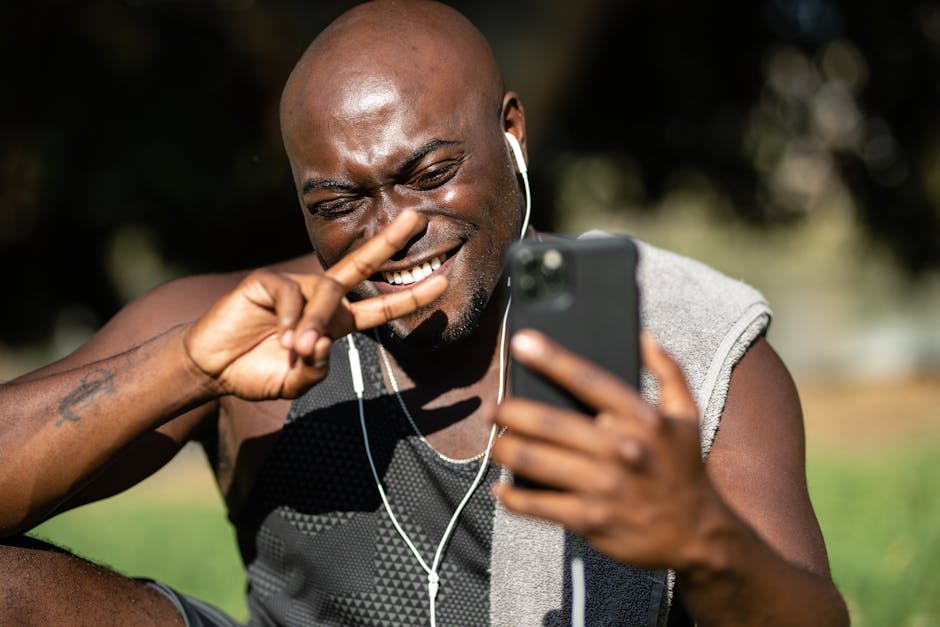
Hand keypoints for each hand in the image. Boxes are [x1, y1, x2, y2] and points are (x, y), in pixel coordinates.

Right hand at [183, 210, 445, 399]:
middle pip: (360, 265)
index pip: (379, 307)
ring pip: (323, 294)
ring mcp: (293, 287)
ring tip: (297, 350)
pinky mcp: (266, 283)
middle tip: (417, 219)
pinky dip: (288, 318)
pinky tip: (279, 337)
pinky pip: (289, 294)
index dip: (409, 298)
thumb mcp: (296, 381)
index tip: (443, 284)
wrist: (212, 369)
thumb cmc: (256, 373)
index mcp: (335, 323)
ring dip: (314, 323)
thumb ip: (315, 369)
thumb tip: (322, 344)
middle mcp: (320, 299)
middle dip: (389, 242)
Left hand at [491, 329, 725, 569]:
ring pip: (536, 461)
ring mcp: (603, 486)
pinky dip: (513, 497)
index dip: (552, 358)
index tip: (521, 342)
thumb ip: (668, 371)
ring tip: (493, 444)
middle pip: (550, 423)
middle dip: (510, 412)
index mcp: (643, 419)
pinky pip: (539, 505)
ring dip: (504, 450)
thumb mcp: (688, 415)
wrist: (697, 534)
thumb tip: (644, 335)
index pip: (589, 380)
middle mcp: (621, 449)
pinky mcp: (590, 519)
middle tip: (493, 409)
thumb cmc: (684, 469)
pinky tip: (501, 489)